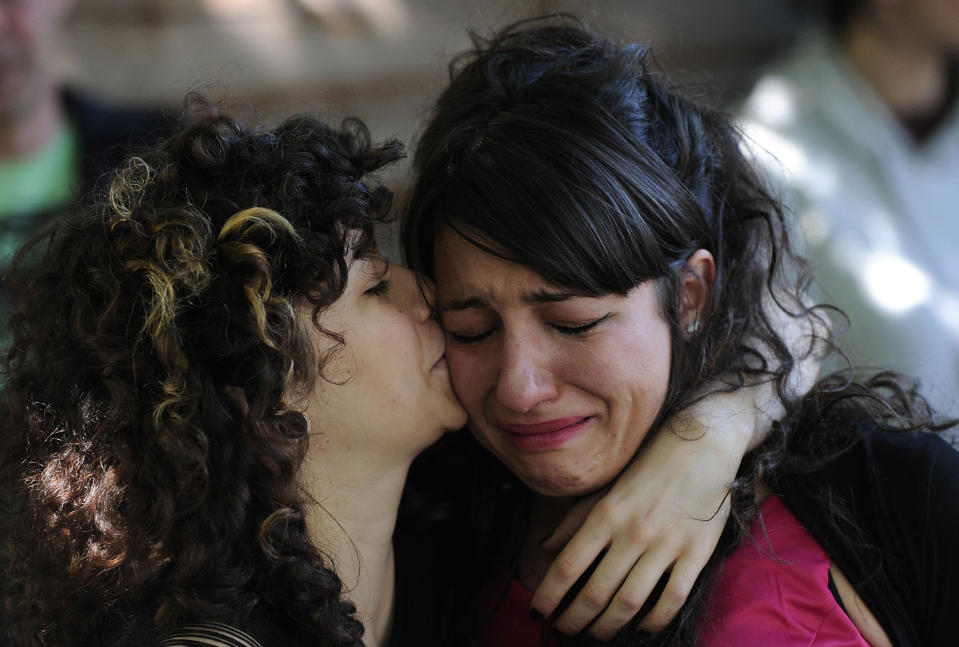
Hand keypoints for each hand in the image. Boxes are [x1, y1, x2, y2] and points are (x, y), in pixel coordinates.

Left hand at [529, 286, 826, 638]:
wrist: (702, 445)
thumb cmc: (648, 465)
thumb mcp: (606, 487)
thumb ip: (575, 519)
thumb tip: (545, 547)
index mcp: (606, 514)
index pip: (568, 565)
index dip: (550, 594)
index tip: (539, 611)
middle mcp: (632, 532)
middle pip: (596, 591)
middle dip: (575, 618)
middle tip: (565, 630)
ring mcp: (665, 545)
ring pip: (630, 602)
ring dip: (608, 626)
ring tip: (596, 633)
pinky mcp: (696, 553)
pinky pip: (672, 598)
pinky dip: (655, 620)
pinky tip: (642, 626)